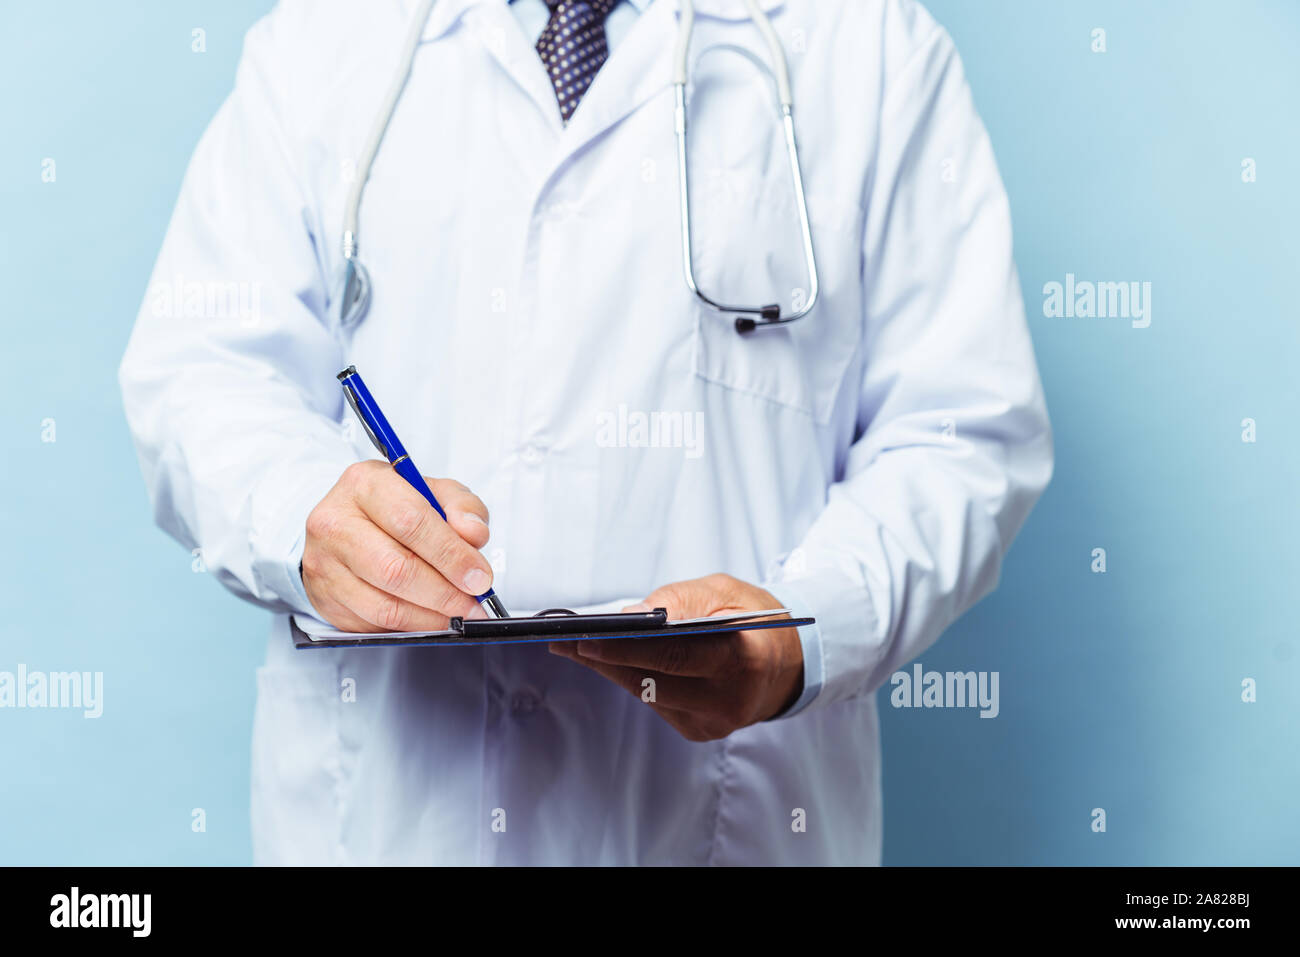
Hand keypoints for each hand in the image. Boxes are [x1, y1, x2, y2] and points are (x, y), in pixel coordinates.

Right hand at [301, 461, 493, 631]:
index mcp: (365, 484)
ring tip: (460, 614)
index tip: (479, 575)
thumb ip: (462, 506)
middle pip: (396, 568)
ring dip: (432, 617)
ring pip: (385, 604)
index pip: (411, 521)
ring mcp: (324, 563)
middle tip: (474, 602)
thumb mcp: (434, 491)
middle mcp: (336, 522)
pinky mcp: (325, 597)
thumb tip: (473, 534)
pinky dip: (412, 626)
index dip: (450, 554)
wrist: (347, 524)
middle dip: (445, 592)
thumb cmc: (395, 506)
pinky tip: (433, 619)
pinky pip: (374, 623)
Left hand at [549, 574, 803, 740]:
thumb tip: (632, 616)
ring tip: (575, 646)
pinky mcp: (700, 731)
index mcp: (744, 658)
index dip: (628, 647)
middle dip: (606, 658)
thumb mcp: (724, 592)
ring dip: (611, 668)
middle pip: (653, 680)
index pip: (677, 655)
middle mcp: (730, 699)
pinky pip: (655, 703)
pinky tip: (608, 662)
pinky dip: (632, 679)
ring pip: (647, 694)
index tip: (587, 637)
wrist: (788, 662)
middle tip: (565, 640)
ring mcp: (714, 722)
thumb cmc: (754, 618)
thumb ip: (679, 601)